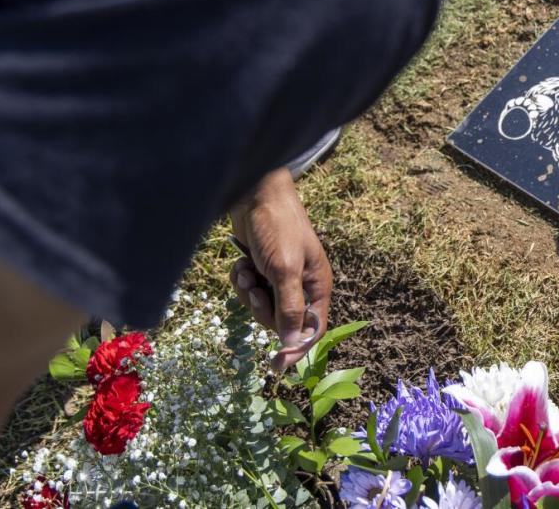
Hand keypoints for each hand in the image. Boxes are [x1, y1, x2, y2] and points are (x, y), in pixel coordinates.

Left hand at [228, 167, 332, 370]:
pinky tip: (241, 263)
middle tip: (255, 290)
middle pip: (282, 322)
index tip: (275, 364)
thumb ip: (289, 309)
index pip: (312, 329)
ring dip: (248, 292)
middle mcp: (301, 285)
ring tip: (247, 270)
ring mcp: (279, 277)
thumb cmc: (278, 227)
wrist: (255, 193)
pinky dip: (241, 280)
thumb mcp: (284, 270)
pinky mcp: (260, 268)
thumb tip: (292, 345)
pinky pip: (249, 290)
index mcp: (317, 286)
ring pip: (262, 307)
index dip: (296, 348)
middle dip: (263, 310)